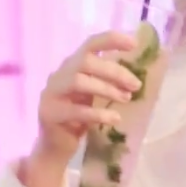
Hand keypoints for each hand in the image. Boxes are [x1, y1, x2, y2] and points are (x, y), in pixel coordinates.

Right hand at [32, 31, 143, 166]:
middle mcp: (59, 75)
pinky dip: (98, 113)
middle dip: (114, 71)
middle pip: (85, 61)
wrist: (56, 146)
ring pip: (78, 81)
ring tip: (126, 99)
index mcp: (71, 66)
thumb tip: (135, 78)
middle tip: (135, 85)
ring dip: (107, 89)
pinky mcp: (50, 114)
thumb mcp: (93, 94)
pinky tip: (115, 118)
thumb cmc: (79, 116)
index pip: (90, 44)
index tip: (134, 43)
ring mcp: (52, 94)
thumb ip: (106, 82)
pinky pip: (76, 110)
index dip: (111, 40)